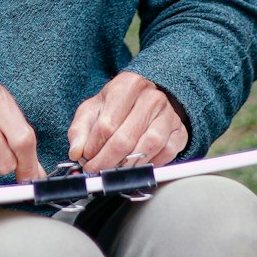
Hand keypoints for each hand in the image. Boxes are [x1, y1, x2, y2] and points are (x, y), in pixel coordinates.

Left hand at [67, 72, 188, 171]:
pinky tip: (136, 166)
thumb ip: (80, 129)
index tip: (86, 161)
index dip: (93, 148)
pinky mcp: (180, 131)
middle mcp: (151, 98)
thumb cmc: (118, 104)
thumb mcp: (94, 108)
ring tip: (114, 171)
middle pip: (126, 139)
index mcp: (127, 86)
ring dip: (127, 166)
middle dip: (107, 162)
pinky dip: (149, 165)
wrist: (148, 96)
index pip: (106, 125)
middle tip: (96, 171)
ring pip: (147, 148)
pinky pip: (165, 155)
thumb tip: (76, 152)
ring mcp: (168, 114)